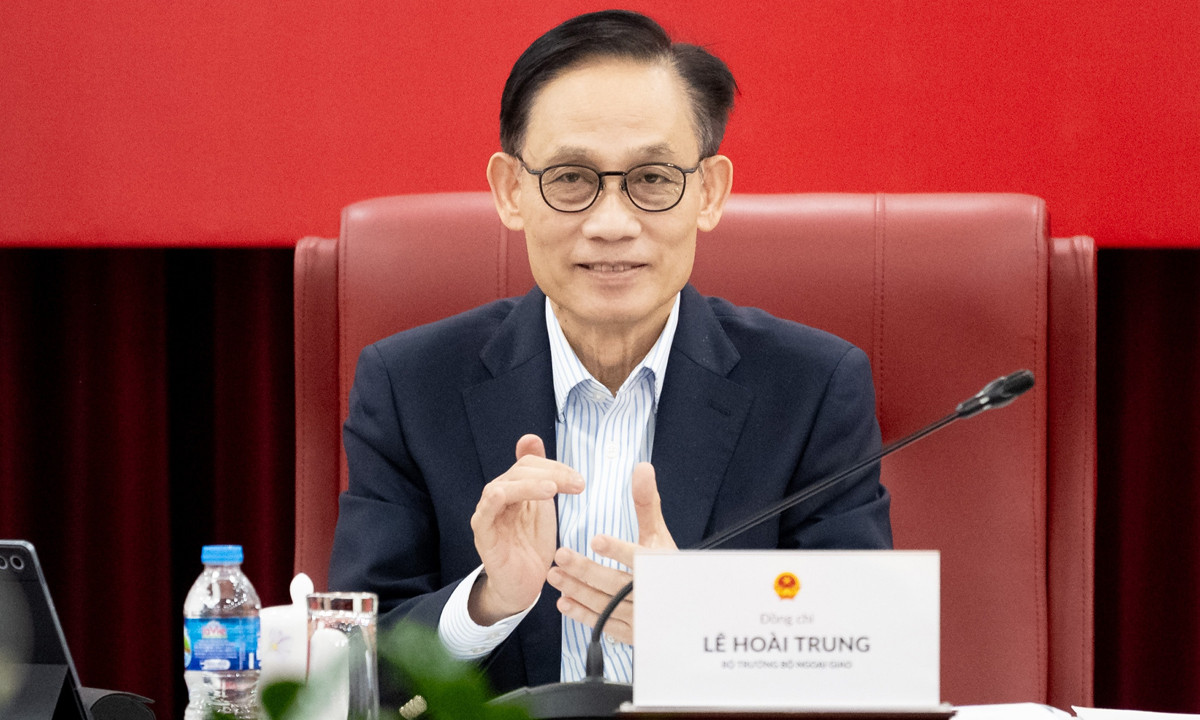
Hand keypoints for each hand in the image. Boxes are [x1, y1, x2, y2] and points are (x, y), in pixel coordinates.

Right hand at [469, 434, 583, 624]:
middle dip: (551, 473)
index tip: (579, 481)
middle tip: (577, 485)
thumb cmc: (531, 546)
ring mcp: (488, 515)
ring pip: (502, 488)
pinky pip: (484, 513)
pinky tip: (516, 497)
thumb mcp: (542, 506)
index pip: (529, 464)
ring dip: (528, 485)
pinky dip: (496, 500)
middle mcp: (498, 497)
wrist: (523, 586)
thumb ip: (541, 475)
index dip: (555, 466)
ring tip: (553, 490)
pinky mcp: (483, 536)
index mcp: (514, 488)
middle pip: (518, 472)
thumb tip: (530, 438)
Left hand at [547, 461, 675, 644]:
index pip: (640, 559)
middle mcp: (653, 595)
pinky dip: (583, 615)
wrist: (683, 607)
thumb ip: (647, 503)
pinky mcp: (632, 633)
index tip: (596, 539)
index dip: (619, 550)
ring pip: (606, 605)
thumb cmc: (666, 563)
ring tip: (554, 575)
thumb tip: (641, 467)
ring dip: (578, 591)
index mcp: (662, 567)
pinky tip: (564, 602)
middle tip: (559, 554)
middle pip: (616, 584)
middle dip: (586, 570)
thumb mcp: (658, 534)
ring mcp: (642, 617)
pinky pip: (605, 625)